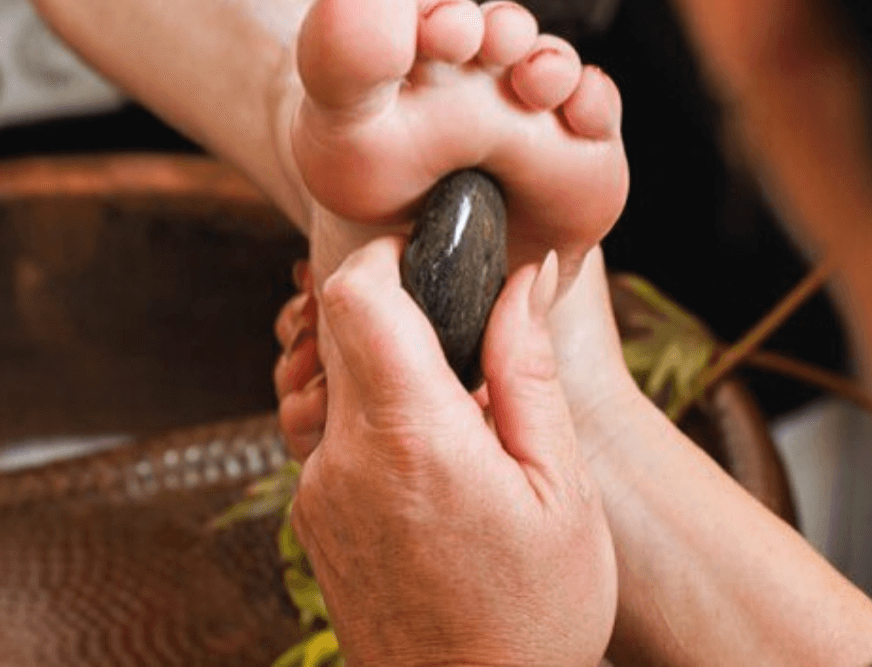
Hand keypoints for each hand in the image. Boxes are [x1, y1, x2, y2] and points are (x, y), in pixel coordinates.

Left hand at [283, 239, 616, 666]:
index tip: (428, 259)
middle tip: (455, 329)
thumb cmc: (533, 614)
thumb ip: (527, 370)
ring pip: (332, 372)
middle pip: (337, 324)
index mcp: (411, 437)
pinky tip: (428, 455)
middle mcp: (344, 455)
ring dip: (383, 361)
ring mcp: (316, 487)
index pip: (355, 295)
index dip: (386, 255)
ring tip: (451, 405)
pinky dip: (372, 412)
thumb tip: (521, 280)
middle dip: (391, 303)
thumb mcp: (561, 488)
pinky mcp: (310, 511)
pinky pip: (331, 426)